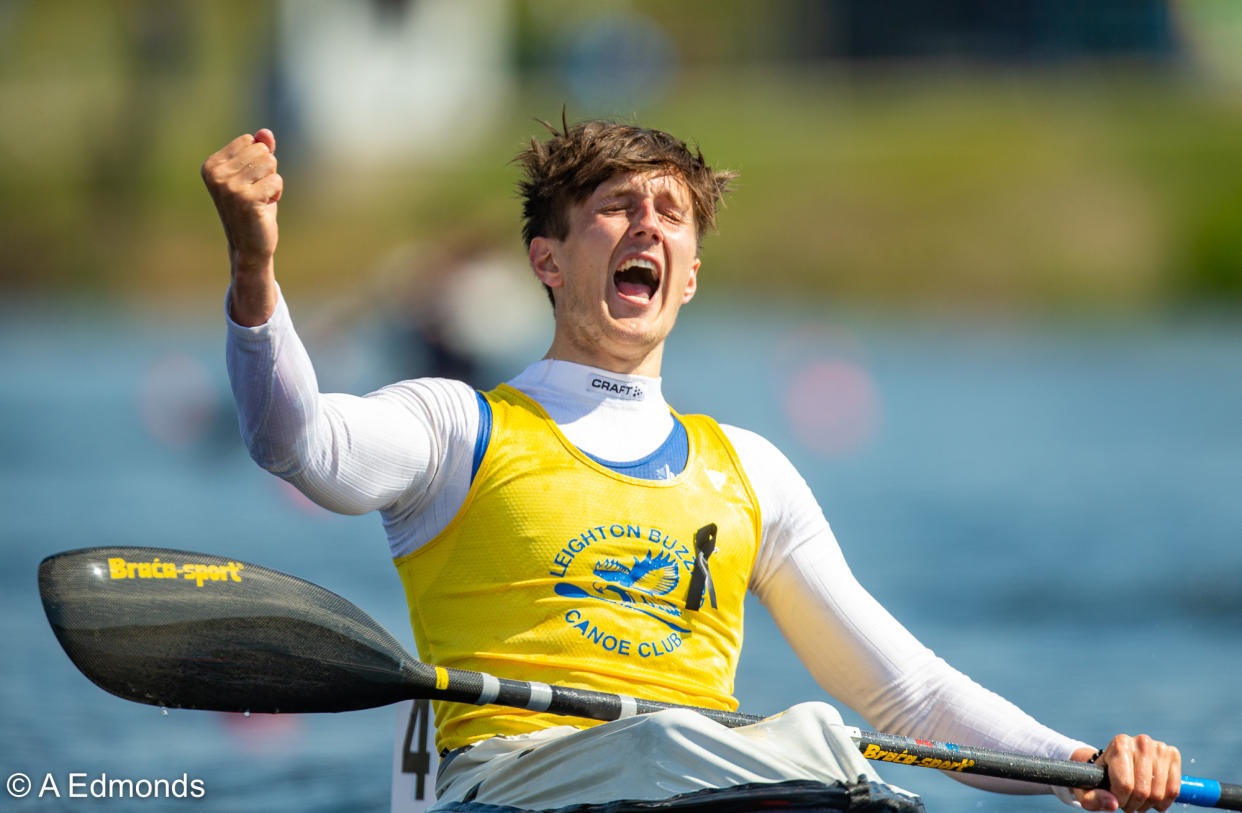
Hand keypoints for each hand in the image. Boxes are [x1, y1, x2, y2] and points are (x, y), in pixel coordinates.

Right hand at [201, 129, 281, 323]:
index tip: (249, 182)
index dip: (258, 161)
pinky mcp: (246, 198)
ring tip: (260, 200)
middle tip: (257, 193)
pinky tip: (264, 208)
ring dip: (272, 183)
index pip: (250, 141)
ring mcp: (229, 186)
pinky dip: (276, 194)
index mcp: (211, 165)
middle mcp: (216, 174)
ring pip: (270, 163)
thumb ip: (259, 152)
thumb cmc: (253, 209)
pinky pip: (276, 180)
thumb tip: (265, 133)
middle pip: (261, 151)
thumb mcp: (255, 176)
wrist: (249, 246)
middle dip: (267, 171)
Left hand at [1072, 735, 1180, 811]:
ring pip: (1158, 794)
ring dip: (1148, 804)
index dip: (1120, 800)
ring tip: (1136, 799)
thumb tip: (1113, 804)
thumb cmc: (1099, 777)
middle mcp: (1142, 742)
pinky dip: (1163, 801)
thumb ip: (1092, 798)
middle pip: (1142, 791)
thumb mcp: (1087, 788)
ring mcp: (1160, 747)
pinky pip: (1174, 791)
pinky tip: (1152, 799)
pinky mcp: (1172, 755)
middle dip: (1133, 804)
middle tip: (1127, 802)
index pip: (1125, 785)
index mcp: (1120, 744)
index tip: (1115, 799)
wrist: (1114, 762)